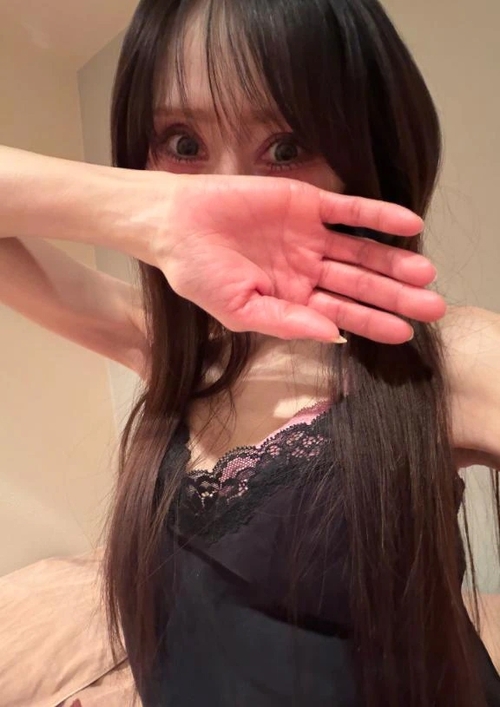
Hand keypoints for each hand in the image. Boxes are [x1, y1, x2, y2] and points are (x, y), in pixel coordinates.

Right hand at [141, 173, 445, 342]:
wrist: (176, 224)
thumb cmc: (198, 273)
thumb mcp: (239, 309)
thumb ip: (285, 322)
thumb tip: (332, 336)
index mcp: (293, 298)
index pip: (342, 313)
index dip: (373, 322)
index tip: (404, 333)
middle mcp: (308, 268)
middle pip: (361, 284)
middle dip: (395, 296)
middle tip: (432, 305)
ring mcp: (310, 236)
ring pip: (362, 250)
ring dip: (393, 261)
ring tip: (426, 273)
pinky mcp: (308, 203)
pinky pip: (351, 210)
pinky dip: (379, 215)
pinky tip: (408, 224)